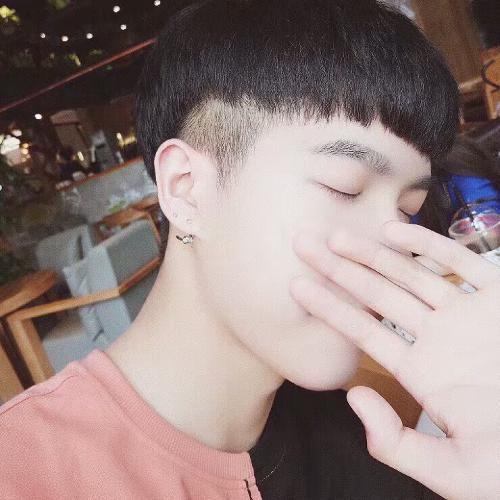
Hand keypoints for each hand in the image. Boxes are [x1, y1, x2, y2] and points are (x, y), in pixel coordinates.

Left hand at [289, 220, 499, 499]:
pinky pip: (460, 263)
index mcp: (421, 371)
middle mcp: (437, 337)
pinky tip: (394, 230)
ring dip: (373, 254)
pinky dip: (429, 245)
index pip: (364, 331)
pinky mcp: (498, 296)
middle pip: (377, 295)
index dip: (329, 308)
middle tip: (302, 245)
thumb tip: (353, 399)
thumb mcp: (453, 470)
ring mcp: (466, 314)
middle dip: (339, 269)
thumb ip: (397, 444)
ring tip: (336, 236)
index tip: (296, 287)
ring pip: (409, 275)